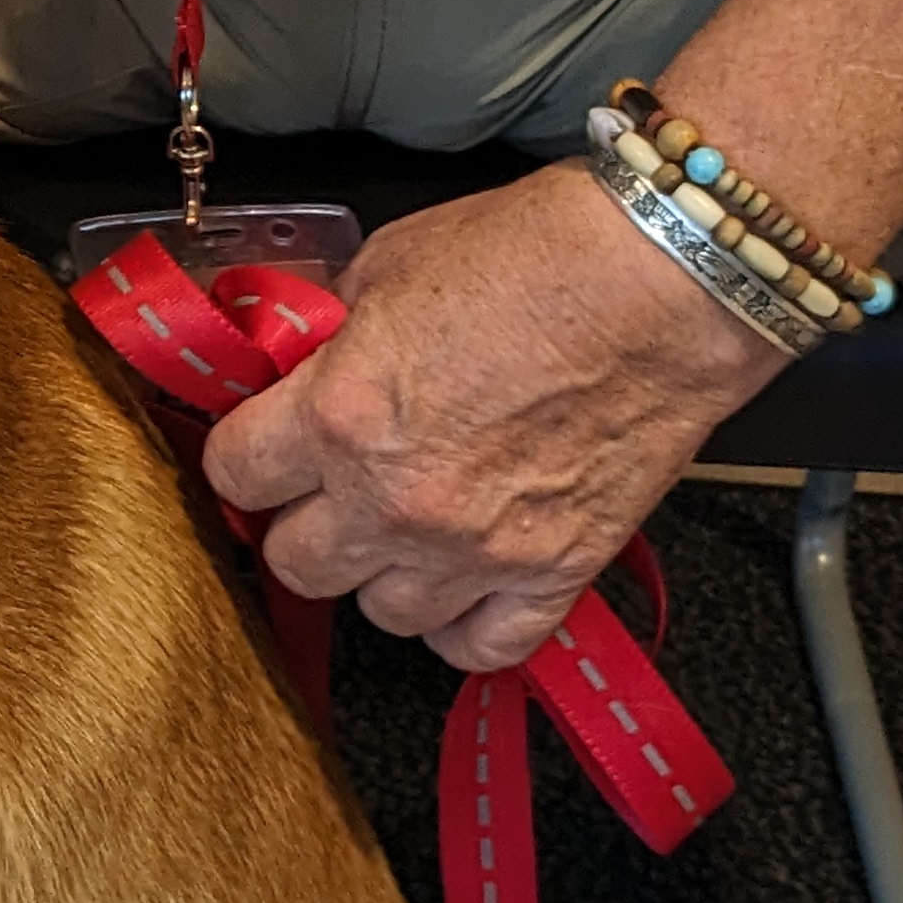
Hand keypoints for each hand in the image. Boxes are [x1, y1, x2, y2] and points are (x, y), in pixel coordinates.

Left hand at [196, 164, 777, 671]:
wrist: (667, 277)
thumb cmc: (541, 254)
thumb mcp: (390, 263)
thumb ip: (331, 331)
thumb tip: (301, 357)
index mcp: (338, 416)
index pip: (235, 475)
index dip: (246, 456)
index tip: (264, 448)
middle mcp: (395, 500)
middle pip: (295, 564)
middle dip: (305, 521)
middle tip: (330, 488)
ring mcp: (475, 549)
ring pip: (381, 613)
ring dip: (384, 572)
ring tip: (408, 526)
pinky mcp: (554, 572)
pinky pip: (481, 647)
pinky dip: (466, 624)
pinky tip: (465, 584)